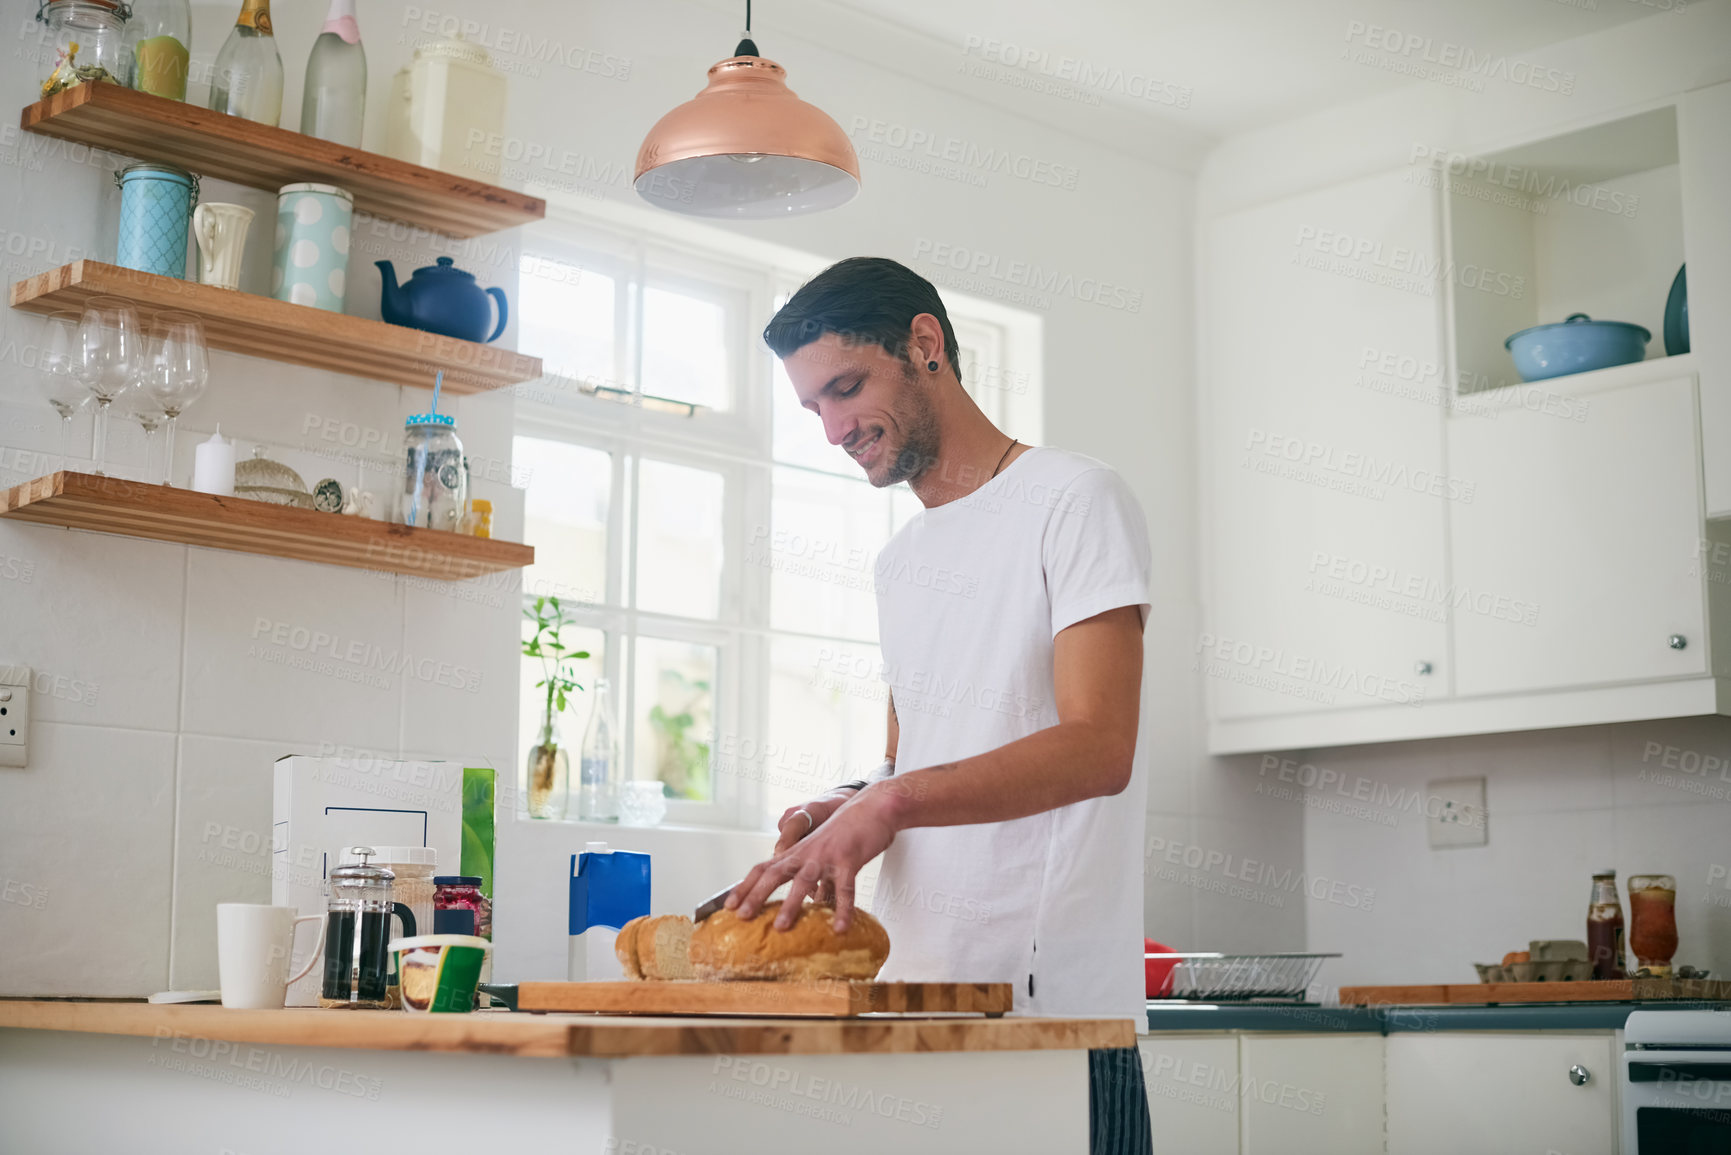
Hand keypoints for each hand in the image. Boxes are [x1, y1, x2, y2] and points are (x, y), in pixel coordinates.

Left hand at [729, 785, 901, 932]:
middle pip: (774, 873)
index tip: (729, 905)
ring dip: (791, 904)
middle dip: (756, 895)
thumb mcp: (825, 853)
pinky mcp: (849, 858)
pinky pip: (845, 887)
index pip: (763, 868)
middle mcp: (806, 853)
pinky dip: (842, 909)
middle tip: (742, 917)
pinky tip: (840, 928)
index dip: (745, 886)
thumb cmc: (848, 832)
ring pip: (803, 880)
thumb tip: (817, 902)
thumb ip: (819, 879)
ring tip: (781, 927)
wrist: (874, 808)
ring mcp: (826, 856)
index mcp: (797, 852)